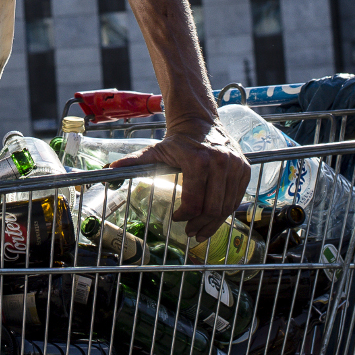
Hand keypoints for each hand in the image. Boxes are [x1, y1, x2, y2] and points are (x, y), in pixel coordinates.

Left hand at [110, 121, 248, 241]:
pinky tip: (215, 217)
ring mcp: (235, 166)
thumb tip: (110, 170)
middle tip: (191, 233)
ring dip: (214, 223)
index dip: (185, 217)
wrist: (200, 121)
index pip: (194, 202)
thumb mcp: (155, 151)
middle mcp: (220, 163)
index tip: (177, 219)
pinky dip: (226, 211)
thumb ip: (134, 162)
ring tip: (202, 230)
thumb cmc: (177, 140)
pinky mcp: (244, 169)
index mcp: (197, 160)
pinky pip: (236, 198)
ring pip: (226, 207)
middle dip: (200, 225)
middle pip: (212, 209)